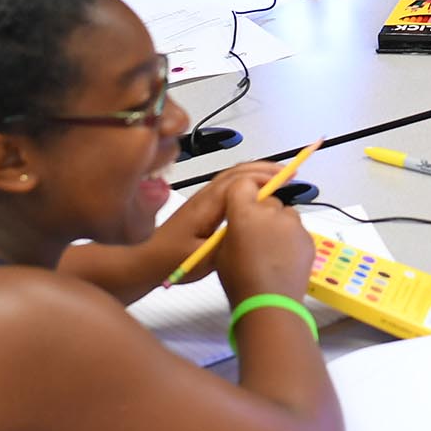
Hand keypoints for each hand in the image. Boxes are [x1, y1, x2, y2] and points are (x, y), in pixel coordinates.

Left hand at [151, 163, 279, 286]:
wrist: (141, 261)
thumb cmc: (168, 261)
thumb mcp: (202, 259)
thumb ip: (227, 244)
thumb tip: (252, 231)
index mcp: (206, 206)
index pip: (239, 182)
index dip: (264, 177)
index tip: (285, 179)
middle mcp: (205, 197)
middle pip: (238, 173)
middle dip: (265, 169)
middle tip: (290, 173)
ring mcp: (203, 200)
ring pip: (233, 178)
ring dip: (256, 174)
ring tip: (279, 178)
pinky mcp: (202, 208)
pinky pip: (228, 188)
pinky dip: (247, 184)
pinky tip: (257, 194)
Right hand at [215, 175, 314, 303]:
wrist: (269, 304)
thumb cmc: (240, 281)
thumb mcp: (222, 250)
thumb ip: (232, 226)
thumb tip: (242, 221)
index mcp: (244, 213)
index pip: (243, 184)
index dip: (242, 193)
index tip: (242, 204)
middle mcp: (271, 212)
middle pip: (267, 200)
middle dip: (261, 212)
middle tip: (255, 236)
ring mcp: (293, 224)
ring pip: (285, 213)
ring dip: (278, 224)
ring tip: (270, 249)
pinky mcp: (308, 238)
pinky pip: (297, 230)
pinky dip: (290, 238)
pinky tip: (283, 257)